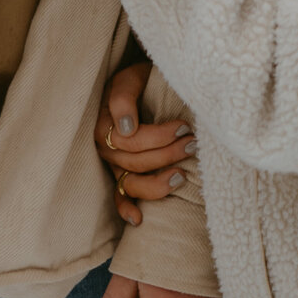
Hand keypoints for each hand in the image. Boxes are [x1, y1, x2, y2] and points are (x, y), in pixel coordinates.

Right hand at [95, 60, 195, 227]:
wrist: (136, 84)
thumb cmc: (136, 81)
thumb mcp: (129, 78)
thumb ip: (123, 98)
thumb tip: (126, 128)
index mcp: (105, 123)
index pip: (132, 140)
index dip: (160, 136)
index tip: (185, 126)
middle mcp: (106, 147)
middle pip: (136, 161)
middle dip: (168, 154)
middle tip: (193, 144)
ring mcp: (112, 164)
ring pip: (132, 183)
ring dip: (157, 184)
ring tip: (182, 176)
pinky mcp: (119, 175)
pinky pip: (119, 197)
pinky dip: (126, 209)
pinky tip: (139, 219)